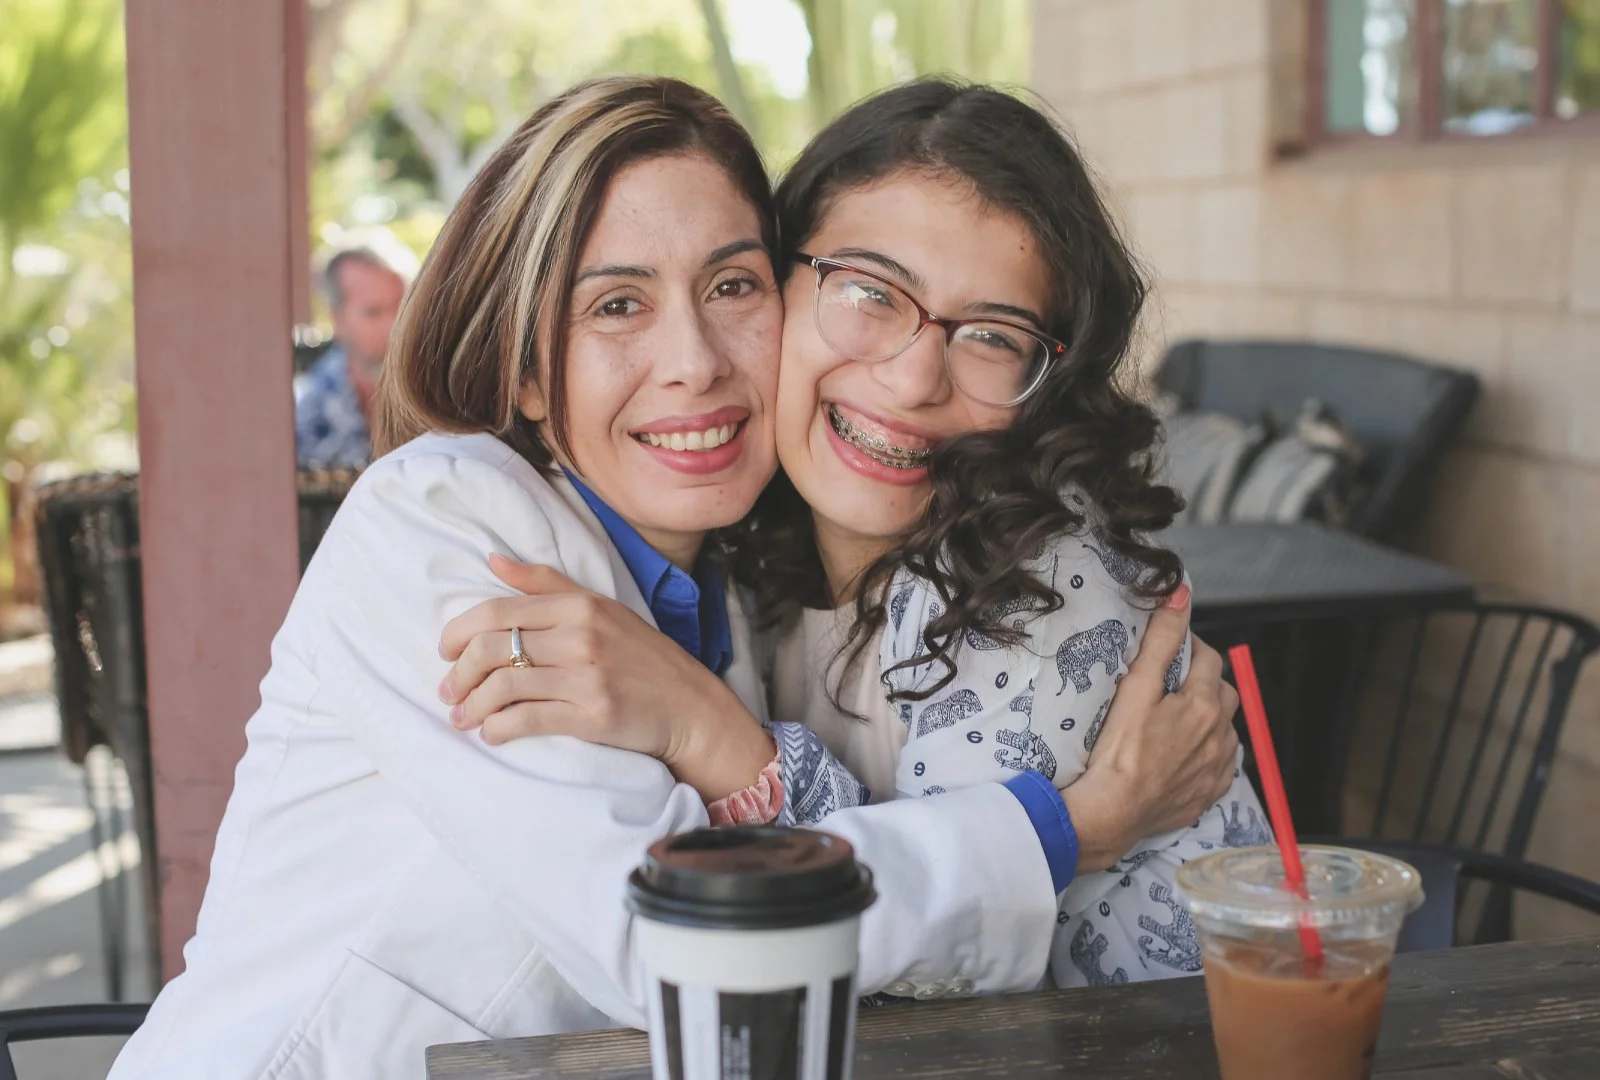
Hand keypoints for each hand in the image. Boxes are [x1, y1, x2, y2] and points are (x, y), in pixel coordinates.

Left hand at [437, 555, 773, 798]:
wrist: (689, 706)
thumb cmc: (642, 657)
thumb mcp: (601, 608)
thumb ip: (545, 583)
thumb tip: (493, 559)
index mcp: (580, 605)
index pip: (498, 611)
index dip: (459, 632)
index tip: (445, 652)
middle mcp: (581, 636)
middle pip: (492, 648)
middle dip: (458, 673)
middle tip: (448, 691)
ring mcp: (587, 677)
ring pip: (503, 686)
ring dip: (471, 706)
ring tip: (462, 718)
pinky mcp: (591, 716)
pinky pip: (526, 720)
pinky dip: (498, 729)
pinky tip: (492, 734)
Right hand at [1063, 586, 1240, 872]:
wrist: (1113, 811)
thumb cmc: (1119, 749)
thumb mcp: (1136, 686)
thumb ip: (1160, 640)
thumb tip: (1181, 595)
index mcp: (1203, 705)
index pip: (1208, 659)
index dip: (1190, 648)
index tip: (1170, 651)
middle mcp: (1220, 736)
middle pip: (1223, 694)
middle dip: (1204, 682)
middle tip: (1172, 686)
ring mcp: (1217, 769)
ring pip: (1225, 731)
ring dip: (1209, 720)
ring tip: (1174, 721)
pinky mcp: (1208, 795)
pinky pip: (1221, 767)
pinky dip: (1208, 755)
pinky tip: (1182, 757)